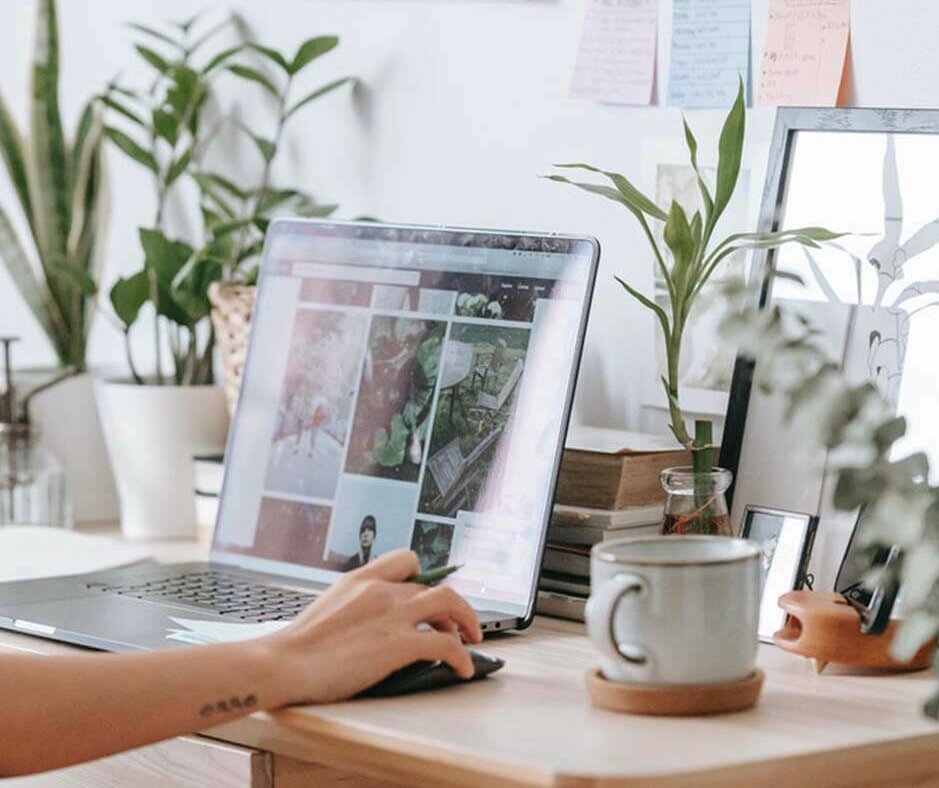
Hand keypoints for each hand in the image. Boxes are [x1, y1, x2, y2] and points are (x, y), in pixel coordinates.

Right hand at [259, 550, 482, 704]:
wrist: (283, 663)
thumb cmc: (295, 648)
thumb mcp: (326, 609)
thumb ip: (352, 606)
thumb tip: (366, 623)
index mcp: (360, 580)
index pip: (405, 559)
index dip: (424, 576)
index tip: (428, 594)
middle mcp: (381, 590)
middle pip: (432, 585)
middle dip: (450, 607)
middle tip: (457, 624)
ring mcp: (392, 615)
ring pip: (449, 602)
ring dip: (466, 621)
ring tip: (470, 640)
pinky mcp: (399, 644)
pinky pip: (446, 644)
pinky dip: (462, 656)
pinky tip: (462, 670)